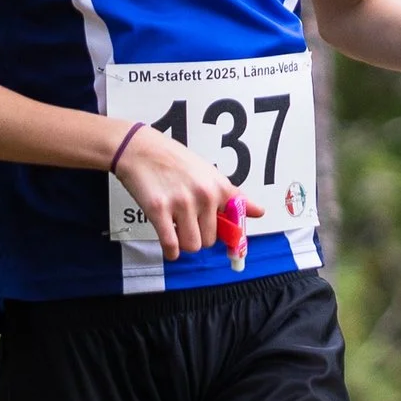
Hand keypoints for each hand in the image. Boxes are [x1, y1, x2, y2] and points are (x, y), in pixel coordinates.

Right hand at [113, 126, 261, 263]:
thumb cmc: (174, 160)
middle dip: (199, 237)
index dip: (230, 236)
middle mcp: (204, 195)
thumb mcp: (209, 173)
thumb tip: (259, 212)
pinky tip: (169, 245)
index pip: (235, 223)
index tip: (228, 244)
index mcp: (219, 187)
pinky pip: (171, 244)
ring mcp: (181, 203)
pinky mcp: (159, 210)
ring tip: (177, 231)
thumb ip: (233, 196)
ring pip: (192, 245)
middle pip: (210, 240)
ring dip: (184, 244)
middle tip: (189, 225)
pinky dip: (171, 251)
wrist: (140, 149)